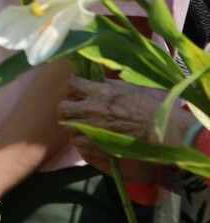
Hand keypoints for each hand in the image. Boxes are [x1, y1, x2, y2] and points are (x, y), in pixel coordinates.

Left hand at [60, 76, 189, 179]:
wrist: (159, 128)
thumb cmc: (146, 105)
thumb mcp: (124, 87)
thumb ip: (102, 84)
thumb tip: (89, 80)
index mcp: (99, 91)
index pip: (70, 84)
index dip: (71, 88)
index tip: (75, 91)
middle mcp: (92, 107)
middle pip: (63, 107)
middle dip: (68, 107)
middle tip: (76, 109)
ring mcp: (93, 126)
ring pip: (67, 125)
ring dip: (73, 124)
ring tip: (82, 124)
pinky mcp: (97, 142)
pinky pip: (76, 141)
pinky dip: (79, 139)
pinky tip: (88, 136)